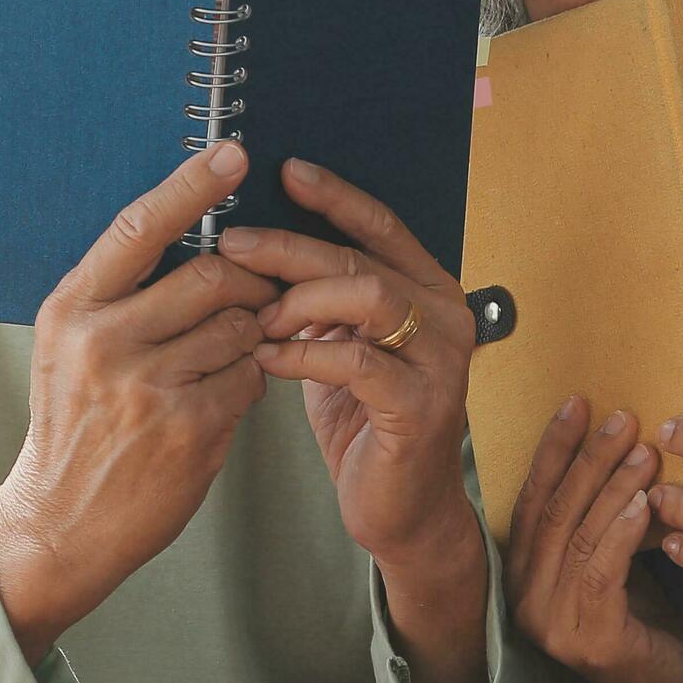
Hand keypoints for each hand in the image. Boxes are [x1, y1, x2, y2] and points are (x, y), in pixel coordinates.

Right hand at [0, 142, 277, 663]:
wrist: (59, 522)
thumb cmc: (74, 426)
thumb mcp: (71, 349)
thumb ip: (122, 296)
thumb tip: (198, 240)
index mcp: (73, 307)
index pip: (141, 226)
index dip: (192, 184)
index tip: (235, 153)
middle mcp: (105, 339)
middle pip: (216, 273)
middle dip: (254, 281)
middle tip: (265, 293)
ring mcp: (148, 385)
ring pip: (242, 326)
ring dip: (256, 335)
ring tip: (233, 354)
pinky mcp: (189, 428)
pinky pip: (250, 378)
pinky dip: (252, 380)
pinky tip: (226, 397)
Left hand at [221, 159, 483, 578]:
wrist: (401, 511)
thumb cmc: (366, 424)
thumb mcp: (342, 348)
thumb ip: (322, 301)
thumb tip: (260, 246)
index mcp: (431, 292)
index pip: (382, 227)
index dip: (335, 196)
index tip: (284, 171)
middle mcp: (448, 317)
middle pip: (364, 259)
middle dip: (293, 247)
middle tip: (234, 245)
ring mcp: (441, 362)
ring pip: (368, 298)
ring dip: (299, 300)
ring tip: (254, 315)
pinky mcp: (421, 407)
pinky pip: (354, 362)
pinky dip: (302, 354)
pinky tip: (267, 358)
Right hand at [508, 397, 682, 682]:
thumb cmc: (644, 623)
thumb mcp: (612, 560)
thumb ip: (597, 519)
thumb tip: (614, 445)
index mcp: (522, 575)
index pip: (533, 499)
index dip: (554, 449)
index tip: (579, 402)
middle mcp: (525, 599)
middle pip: (554, 512)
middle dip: (587, 458)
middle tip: (621, 417)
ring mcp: (552, 623)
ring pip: (579, 536)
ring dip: (612, 485)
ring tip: (644, 447)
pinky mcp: (590, 638)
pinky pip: (603, 570)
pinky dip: (624, 530)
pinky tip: (646, 499)